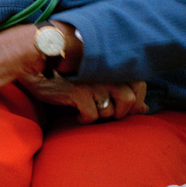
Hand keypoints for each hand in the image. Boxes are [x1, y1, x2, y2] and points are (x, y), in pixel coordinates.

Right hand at [18, 73, 147, 122]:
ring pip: (109, 111)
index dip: (136, 102)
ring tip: (88, 111)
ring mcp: (93, 82)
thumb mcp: (100, 83)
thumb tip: (145, 109)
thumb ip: (124, 93)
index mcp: (114, 67)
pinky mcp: (78, 92)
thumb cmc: (73, 77)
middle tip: (106, 113)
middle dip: (119, 113)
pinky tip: (77, 115)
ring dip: (99, 116)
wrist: (41, 70)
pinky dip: (85, 119)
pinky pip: (91, 115)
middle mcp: (106, 73)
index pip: (140, 85)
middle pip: (128, 100)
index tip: (123, 108)